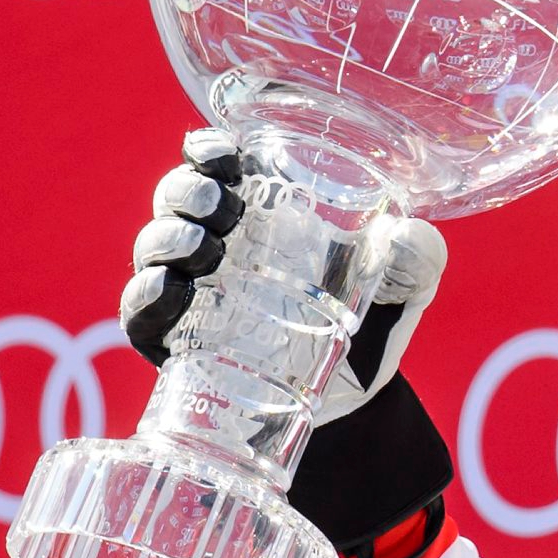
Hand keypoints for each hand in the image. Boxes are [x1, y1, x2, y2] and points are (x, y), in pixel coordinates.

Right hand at [120, 128, 448, 425]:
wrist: (355, 408)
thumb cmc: (371, 326)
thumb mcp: (405, 286)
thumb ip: (418, 258)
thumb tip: (408, 235)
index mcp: (266, 213)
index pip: (219, 163)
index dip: (210, 149)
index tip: (227, 156)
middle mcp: (219, 242)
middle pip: (176, 196)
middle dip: (188, 190)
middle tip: (225, 209)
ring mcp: (192, 290)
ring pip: (153, 246)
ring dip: (169, 237)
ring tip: (204, 247)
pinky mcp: (173, 342)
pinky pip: (140, 311)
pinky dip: (147, 295)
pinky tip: (170, 288)